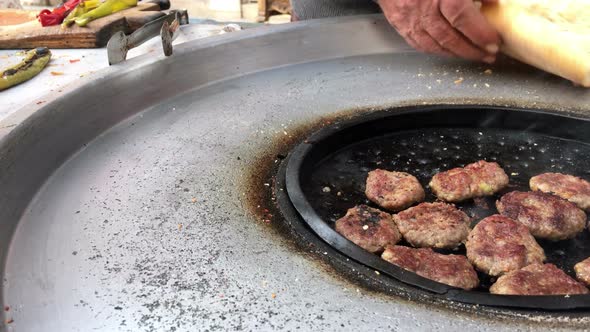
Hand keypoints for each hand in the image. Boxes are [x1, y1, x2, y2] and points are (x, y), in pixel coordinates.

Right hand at [378, 0, 500, 62]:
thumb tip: (494, 2)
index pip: (462, 17)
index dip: (479, 33)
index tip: (494, 42)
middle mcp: (423, 10)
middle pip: (450, 37)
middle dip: (472, 49)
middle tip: (489, 54)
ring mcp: (410, 20)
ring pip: (435, 45)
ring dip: (457, 53)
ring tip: (473, 55)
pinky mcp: (400, 25)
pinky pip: (420, 44)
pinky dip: (436, 50)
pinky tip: (449, 51)